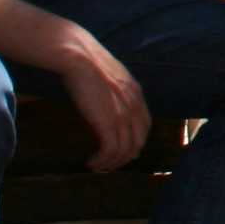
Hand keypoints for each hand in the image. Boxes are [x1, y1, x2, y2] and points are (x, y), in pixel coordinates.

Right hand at [51, 26, 151, 171]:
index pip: (144, 127)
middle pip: (138, 142)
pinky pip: (110, 150)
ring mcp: (123, 115)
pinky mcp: (108, 122)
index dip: (135, 142)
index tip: (122, 151)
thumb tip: (106, 103)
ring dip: (111, 163)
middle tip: (109, 164)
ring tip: (97, 166)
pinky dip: (102, 160)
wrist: (80, 57)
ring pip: (124, 150)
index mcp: (137, 94)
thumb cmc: (87, 63)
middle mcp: (134, 106)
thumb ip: (115, 91)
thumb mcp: (110, 77)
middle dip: (124, 157)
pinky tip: (91, 162)